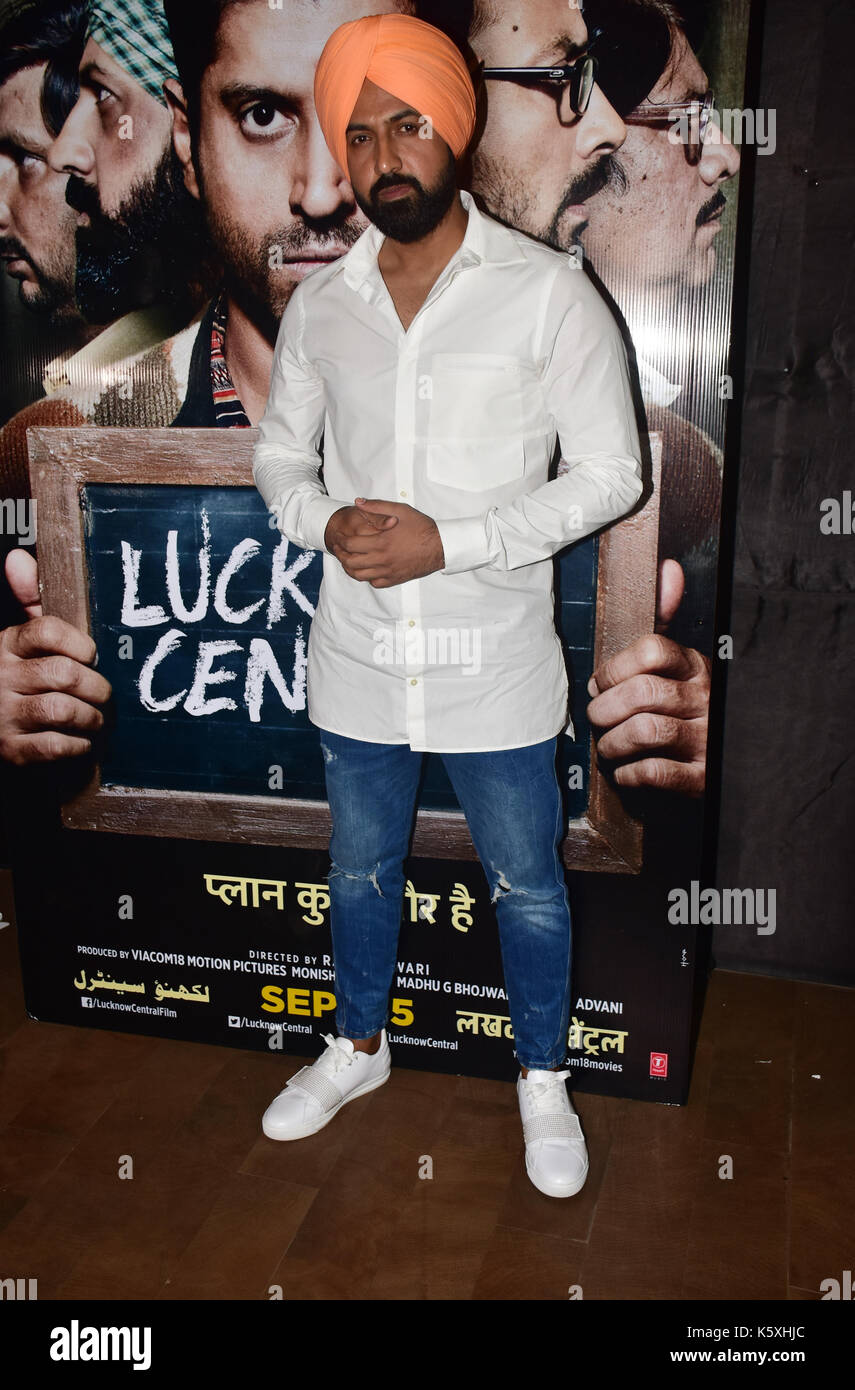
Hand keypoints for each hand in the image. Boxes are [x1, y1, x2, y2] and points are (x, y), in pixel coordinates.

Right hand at [0, 549, 111, 763]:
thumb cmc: (12, 677)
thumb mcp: (17, 639)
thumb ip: (28, 601)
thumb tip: (18, 557)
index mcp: (5, 644)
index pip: (46, 631)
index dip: (80, 644)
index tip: (91, 656)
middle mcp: (1, 677)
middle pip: (63, 674)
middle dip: (96, 687)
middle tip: (105, 695)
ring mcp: (3, 715)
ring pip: (62, 710)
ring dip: (90, 718)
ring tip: (97, 719)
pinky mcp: (10, 749)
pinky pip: (54, 746)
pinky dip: (77, 745)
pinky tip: (81, 741)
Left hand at [326, 498, 444, 587]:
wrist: (440, 546)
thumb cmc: (422, 527)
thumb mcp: (400, 510)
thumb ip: (377, 506)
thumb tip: (358, 502)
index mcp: (381, 542)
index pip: (350, 545)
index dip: (341, 541)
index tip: (340, 537)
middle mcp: (382, 559)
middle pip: (351, 562)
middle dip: (341, 555)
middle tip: (339, 549)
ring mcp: (388, 571)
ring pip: (360, 575)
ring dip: (350, 568)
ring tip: (348, 560)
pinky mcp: (395, 579)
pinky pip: (375, 583)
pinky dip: (367, 577)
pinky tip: (368, 569)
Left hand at [586, 560, 709, 796]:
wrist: (734, 758)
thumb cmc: (694, 708)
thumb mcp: (684, 665)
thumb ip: (669, 620)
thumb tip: (668, 569)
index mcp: (697, 667)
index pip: (651, 650)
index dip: (614, 668)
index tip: (600, 683)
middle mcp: (705, 700)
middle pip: (642, 693)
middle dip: (604, 709)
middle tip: (597, 718)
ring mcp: (706, 739)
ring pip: (645, 732)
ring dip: (613, 743)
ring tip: (608, 747)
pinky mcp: (702, 778)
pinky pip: (655, 772)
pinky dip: (629, 774)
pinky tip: (624, 771)